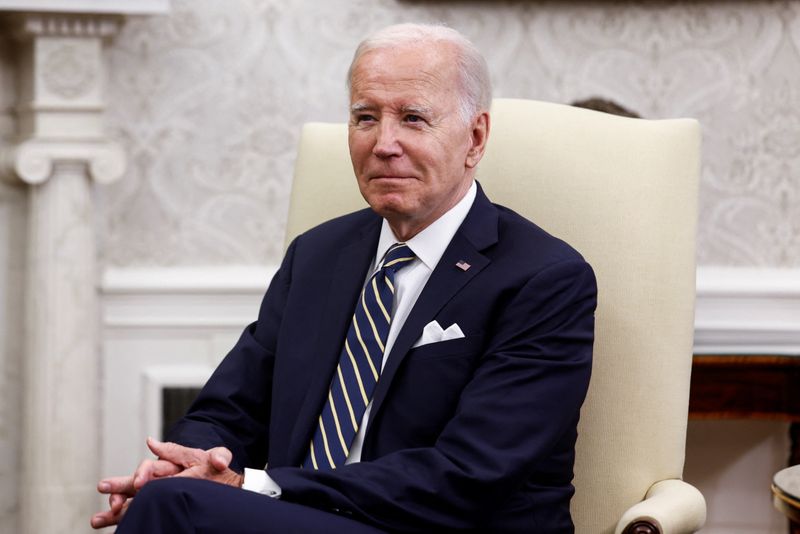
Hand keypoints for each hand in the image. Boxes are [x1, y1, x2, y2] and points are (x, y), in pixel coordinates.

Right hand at [90, 438, 242, 528]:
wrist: (223, 484)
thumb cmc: (217, 468)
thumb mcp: (218, 458)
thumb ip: (213, 454)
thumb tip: (190, 448)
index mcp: (170, 465)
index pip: (152, 467)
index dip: (144, 473)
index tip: (140, 483)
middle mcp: (158, 479)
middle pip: (136, 482)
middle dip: (120, 487)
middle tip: (105, 489)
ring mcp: (154, 494)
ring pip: (130, 500)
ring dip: (114, 507)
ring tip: (97, 519)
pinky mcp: (153, 506)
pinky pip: (133, 512)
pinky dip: (117, 518)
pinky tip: (100, 523)